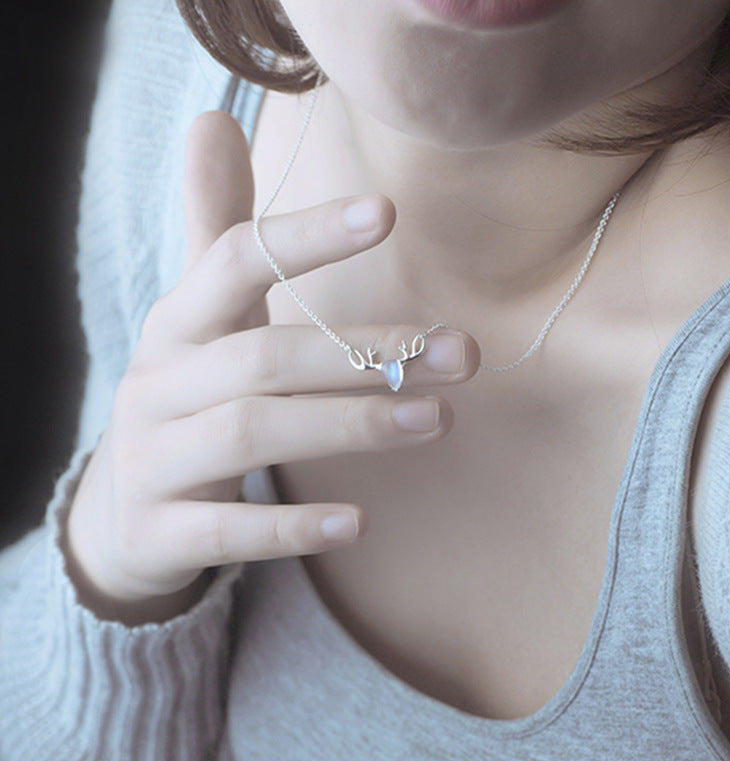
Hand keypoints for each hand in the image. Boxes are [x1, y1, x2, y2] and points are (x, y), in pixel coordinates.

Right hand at [65, 111, 478, 620]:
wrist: (127, 513)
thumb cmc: (191, 398)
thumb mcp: (204, 318)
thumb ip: (220, 233)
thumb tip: (213, 120)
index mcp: (178, 324)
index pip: (235, 261)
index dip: (307, 236)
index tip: (387, 214)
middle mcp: (159, 382)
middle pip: (266, 356)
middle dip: (366, 352)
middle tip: (462, 353)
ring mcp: (153, 459)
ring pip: (251, 433)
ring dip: (351, 425)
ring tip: (437, 418)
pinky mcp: (160, 529)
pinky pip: (226, 532)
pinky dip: (292, 525)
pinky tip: (358, 522)